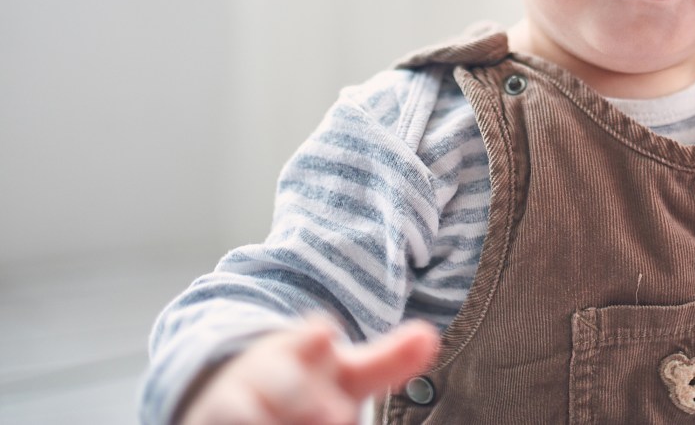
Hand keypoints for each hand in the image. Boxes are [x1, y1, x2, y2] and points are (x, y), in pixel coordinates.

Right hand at [177, 317, 440, 424]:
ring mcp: (232, 404)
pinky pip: (224, 423)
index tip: (323, 336)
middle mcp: (264, 374)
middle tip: (333, 414)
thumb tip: (431, 337)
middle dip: (302, 399)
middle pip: (282, 384)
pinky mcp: (207, 421)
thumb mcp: (345, 374)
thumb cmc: (302, 384)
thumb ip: (387, 360)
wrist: (232, 394)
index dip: (313, 338)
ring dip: (269, 418)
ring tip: (324, 416)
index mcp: (301, 349)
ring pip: (244, 412)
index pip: (309, 338)